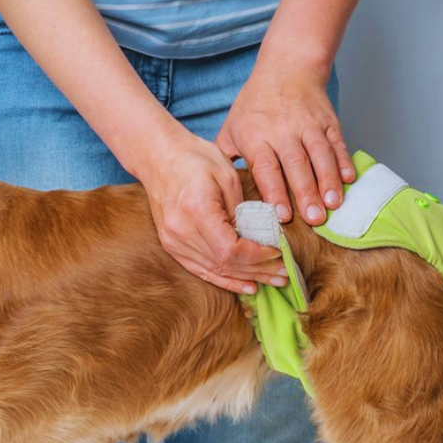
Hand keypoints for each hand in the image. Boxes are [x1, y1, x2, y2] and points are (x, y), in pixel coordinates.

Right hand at [136, 126, 287, 294]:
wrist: (158, 157)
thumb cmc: (195, 158)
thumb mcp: (227, 174)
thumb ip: (243, 209)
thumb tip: (262, 237)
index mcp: (196, 210)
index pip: (230, 249)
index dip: (257, 256)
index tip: (279, 252)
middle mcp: (181, 231)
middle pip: (224, 263)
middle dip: (258, 270)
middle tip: (284, 273)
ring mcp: (173, 241)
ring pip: (215, 270)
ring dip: (246, 277)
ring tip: (273, 280)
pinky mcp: (171, 245)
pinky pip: (201, 270)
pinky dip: (225, 279)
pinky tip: (247, 285)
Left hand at [216, 66, 353, 225]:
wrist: (287, 66)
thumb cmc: (255, 104)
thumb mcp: (232, 127)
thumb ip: (226, 160)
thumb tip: (219, 194)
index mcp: (255, 135)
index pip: (266, 168)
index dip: (275, 192)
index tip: (283, 216)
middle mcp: (282, 130)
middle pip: (296, 165)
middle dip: (306, 194)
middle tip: (315, 220)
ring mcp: (308, 124)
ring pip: (320, 156)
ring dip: (328, 181)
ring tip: (333, 205)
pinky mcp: (328, 121)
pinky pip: (337, 143)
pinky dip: (344, 162)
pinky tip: (348, 181)